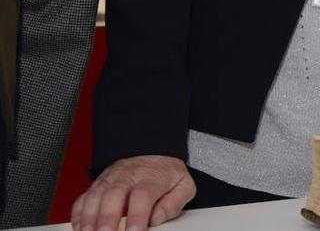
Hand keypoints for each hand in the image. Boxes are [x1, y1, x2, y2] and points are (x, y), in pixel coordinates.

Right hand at [71, 155, 195, 230]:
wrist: (153, 152)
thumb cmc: (166, 174)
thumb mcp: (183, 185)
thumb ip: (174, 203)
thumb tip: (156, 218)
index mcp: (151, 177)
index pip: (143, 195)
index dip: (137, 215)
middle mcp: (128, 176)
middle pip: (114, 194)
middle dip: (107, 218)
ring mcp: (110, 179)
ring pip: (95, 196)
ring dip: (89, 218)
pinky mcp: (97, 185)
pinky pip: (83, 199)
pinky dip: (78, 214)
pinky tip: (80, 228)